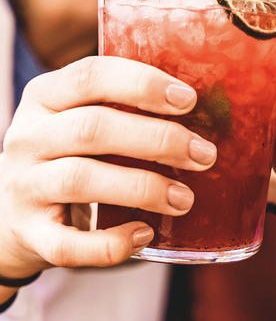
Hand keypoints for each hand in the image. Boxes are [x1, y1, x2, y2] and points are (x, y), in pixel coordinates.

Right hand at [0, 56, 215, 277]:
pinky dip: (110, 244)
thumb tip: (209, 112)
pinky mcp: (30, 233)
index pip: (91, 75)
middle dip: (159, 140)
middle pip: (94, 128)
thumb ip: (126, 108)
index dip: (142, 84)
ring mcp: (24, 186)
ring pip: (81, 179)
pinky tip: (145, 234)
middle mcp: (28, 137)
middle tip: (204, 155)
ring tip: (185, 198)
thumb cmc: (70, 154)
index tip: (188, 100)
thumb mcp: (83, 118)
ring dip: (143, 188)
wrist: (10, 210)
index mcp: (47, 96)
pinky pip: (69, 244)